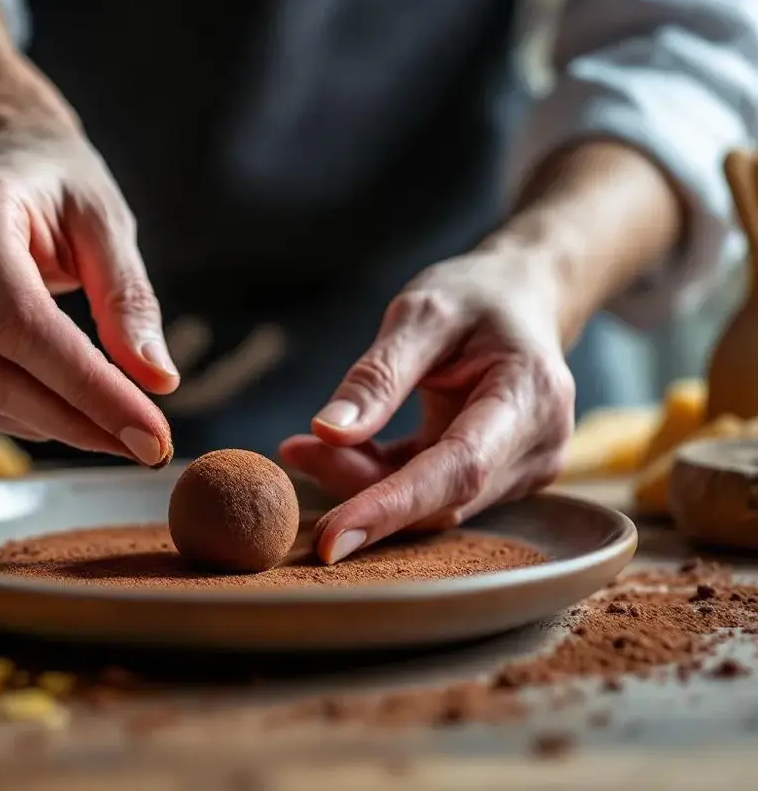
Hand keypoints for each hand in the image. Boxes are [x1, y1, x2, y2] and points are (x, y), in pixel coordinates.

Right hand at [0, 122, 178, 464]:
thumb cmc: (57, 182)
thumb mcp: (105, 219)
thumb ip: (129, 297)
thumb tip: (156, 379)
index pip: (23, 326)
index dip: (88, 389)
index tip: (150, 432)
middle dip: (74, 422)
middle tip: (146, 447)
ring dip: (54, 426)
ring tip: (120, 430)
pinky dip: (27, 415)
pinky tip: (74, 410)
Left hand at [279, 248, 575, 563]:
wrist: (522, 299)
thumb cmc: (476, 297)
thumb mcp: (422, 313)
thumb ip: (378, 375)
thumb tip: (326, 431)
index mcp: (530, 398)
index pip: (460, 470)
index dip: (394, 506)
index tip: (333, 536)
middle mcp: (538, 448)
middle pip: (440, 497)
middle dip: (361, 487)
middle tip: (295, 451)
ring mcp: (522, 471)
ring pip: (430, 504)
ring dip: (364, 483)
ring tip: (306, 445)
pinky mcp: (498, 480)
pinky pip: (430, 496)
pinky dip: (378, 479)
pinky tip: (334, 450)